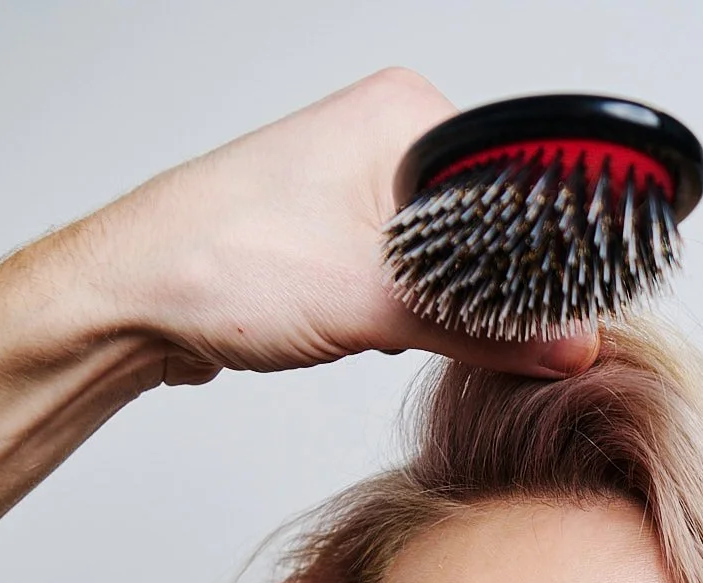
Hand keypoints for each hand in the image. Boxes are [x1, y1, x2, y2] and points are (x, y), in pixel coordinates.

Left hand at [0, 68, 595, 574]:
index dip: (548, 258)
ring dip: (446, 312)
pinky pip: (413, 281)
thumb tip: (570, 347)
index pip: (522, 178)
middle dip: (491, 294)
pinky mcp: (343, 237)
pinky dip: (411, 319)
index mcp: (407, 114)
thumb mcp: (374, 306)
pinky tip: (382, 337)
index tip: (569, 319)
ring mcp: (364, 187)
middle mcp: (388, 138)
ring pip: (453, 262)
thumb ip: (483, 331)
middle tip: (481, 339)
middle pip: (494, 226)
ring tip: (402, 330)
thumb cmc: (221, 265)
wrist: (132, 298)